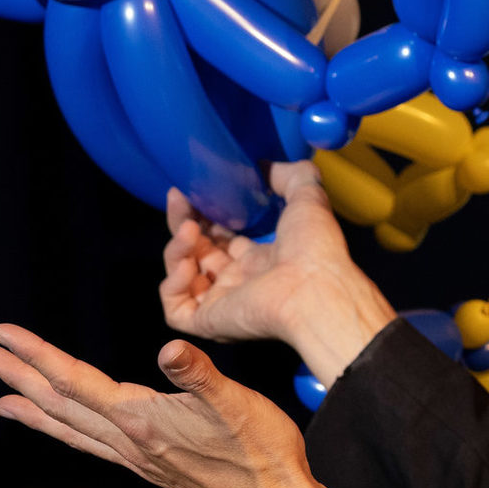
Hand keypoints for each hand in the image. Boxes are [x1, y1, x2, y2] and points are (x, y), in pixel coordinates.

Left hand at [0, 324, 324, 487]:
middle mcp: (131, 443)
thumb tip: (169, 347)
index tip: (2, 334)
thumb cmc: (263, 452)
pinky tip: (71, 431)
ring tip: (5, 402)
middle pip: (63, 405)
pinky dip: (70, 434)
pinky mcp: (154, 469)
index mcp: (142, 421)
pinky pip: (95, 446)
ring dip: (37, 411)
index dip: (37, 355)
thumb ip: (200, 374)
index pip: (76, 381)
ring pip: (75, 430)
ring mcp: (139, 459)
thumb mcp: (237, 403)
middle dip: (22, 378)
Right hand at [161, 161, 395, 384]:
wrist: (313, 288)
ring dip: (176, 248)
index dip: (204, 215)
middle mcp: (241, 282)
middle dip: (183, 222)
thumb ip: (290, 176)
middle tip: (179, 198)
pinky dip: (173, 284)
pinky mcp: (209, 322)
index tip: (192, 191)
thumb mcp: (307, 198)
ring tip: (190, 229)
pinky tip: (189, 264)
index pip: (222, 238)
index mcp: (262, 259)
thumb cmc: (315, 248)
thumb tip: (265, 165)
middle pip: (197, 252)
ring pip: (181, 276)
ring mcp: (223, 303)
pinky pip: (175, 308)